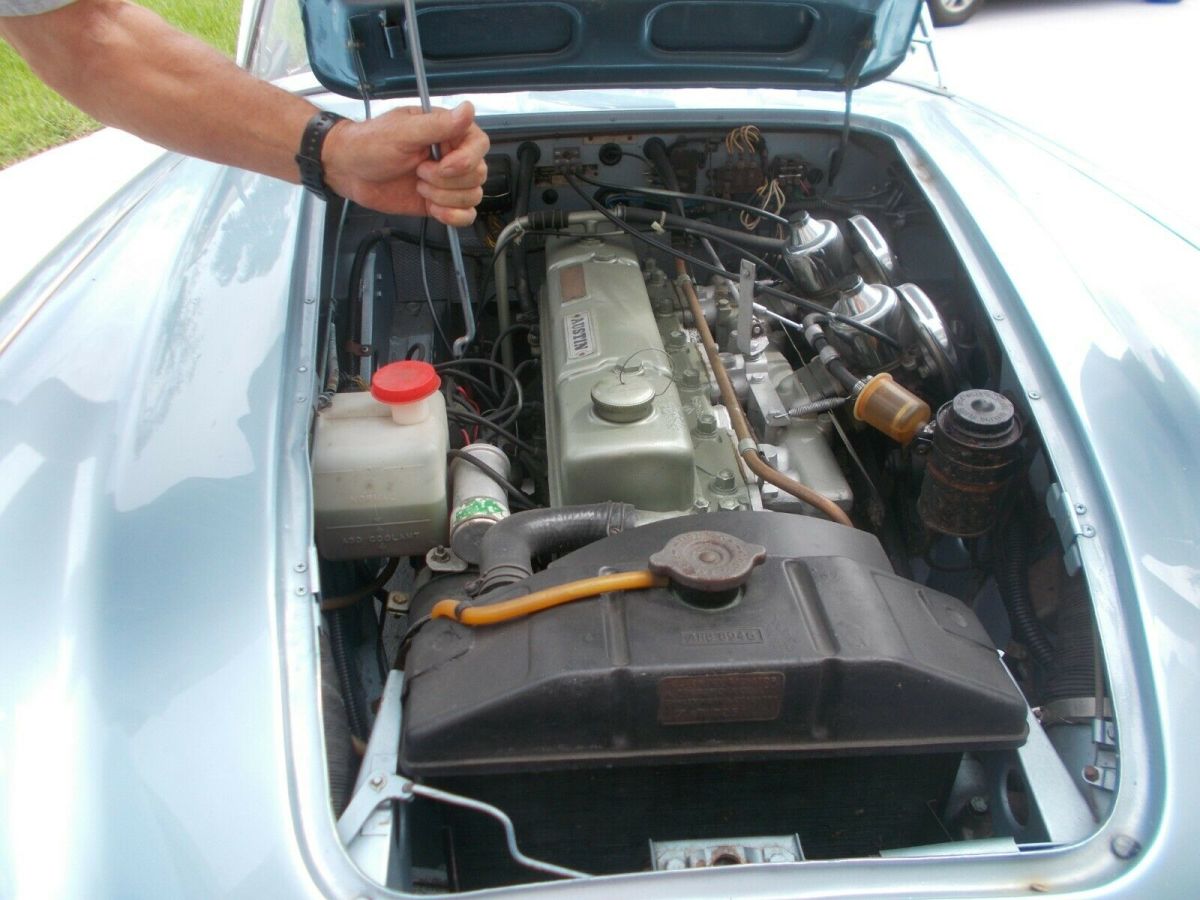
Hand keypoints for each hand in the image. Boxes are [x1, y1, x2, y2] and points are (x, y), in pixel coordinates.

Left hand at [321, 101, 488, 224]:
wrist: (349, 170)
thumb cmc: (369, 144)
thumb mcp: (403, 132)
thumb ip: (439, 124)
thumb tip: (468, 109)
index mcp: (447, 132)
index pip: (480, 145)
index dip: (466, 160)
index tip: (442, 165)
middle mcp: (452, 155)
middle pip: (478, 175)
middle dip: (447, 181)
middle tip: (419, 172)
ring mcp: (447, 181)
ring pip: (472, 196)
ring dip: (444, 197)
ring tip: (418, 186)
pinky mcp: (441, 202)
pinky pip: (465, 215)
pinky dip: (451, 216)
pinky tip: (432, 208)